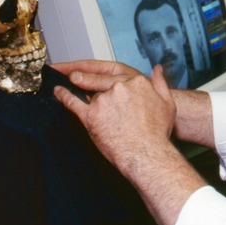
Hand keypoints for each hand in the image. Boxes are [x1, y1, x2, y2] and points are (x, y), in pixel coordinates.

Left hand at [53, 61, 176, 168]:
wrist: (147, 154)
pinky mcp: (90, 116)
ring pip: (91, 95)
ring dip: (89, 100)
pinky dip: (64, 96)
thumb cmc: (157, 132)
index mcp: (136, 82)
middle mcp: (119, 87)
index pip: (118, 77)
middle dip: (90, 81)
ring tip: (90, 107)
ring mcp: (103, 101)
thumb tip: (157, 70)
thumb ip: (160, 83)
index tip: (109, 86)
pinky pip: (73, 102)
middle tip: (79, 78)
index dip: (113, 84)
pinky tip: (58, 92)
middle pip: (101, 81)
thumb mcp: (166, 103)